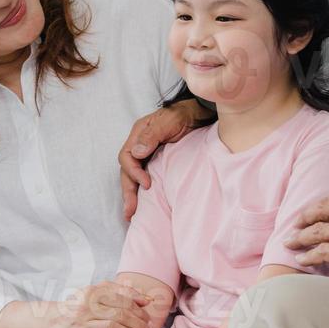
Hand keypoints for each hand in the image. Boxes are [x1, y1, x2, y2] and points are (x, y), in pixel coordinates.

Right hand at [48, 282, 158, 327]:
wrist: (50, 324)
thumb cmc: (77, 308)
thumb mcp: (93, 294)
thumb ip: (117, 291)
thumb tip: (143, 297)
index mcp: (91, 293)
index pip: (121, 299)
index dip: (138, 308)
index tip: (148, 315)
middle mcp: (86, 308)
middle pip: (120, 314)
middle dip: (139, 323)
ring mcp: (81, 325)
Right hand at [119, 99, 208, 219]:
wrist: (202, 112)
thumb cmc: (186, 113)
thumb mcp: (171, 120)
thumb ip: (153, 135)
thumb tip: (136, 152)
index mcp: (139, 133)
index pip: (126, 157)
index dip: (133, 172)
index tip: (147, 184)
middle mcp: (140, 144)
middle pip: (127, 170)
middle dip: (128, 191)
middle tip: (130, 211)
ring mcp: (148, 153)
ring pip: (134, 176)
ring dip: (132, 194)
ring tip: (131, 215)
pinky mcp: (157, 161)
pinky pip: (145, 176)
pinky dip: (142, 190)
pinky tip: (144, 204)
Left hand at [284, 191, 328, 286]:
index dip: (324, 203)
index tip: (316, 210)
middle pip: (323, 209)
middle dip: (305, 216)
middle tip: (295, 223)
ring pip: (317, 231)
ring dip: (300, 237)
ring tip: (290, 242)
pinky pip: (321, 252)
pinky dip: (308, 255)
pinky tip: (301, 259)